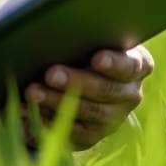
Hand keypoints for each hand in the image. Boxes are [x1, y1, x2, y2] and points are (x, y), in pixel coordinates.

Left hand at [22, 45, 154, 148]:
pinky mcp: (92, 136)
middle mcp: (130, 94)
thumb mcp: (90, 39)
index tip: (96, 58)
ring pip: (86, 112)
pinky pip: (72, 132)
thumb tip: (54, 29)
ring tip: (32, 91)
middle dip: (76, 81)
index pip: (131, 65)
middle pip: (105, 90)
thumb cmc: (84, 46)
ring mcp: (113, 118)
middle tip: (50, 73)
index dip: (114, 63)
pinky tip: (28, 111)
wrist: (81, 79)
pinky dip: (48, 121)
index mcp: (137, 65)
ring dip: (56, 101)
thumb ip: (84, 35)